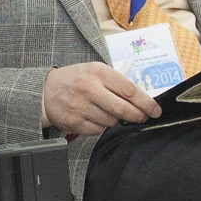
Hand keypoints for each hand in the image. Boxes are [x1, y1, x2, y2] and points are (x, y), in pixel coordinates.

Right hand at [41, 62, 160, 137]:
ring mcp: (80, 106)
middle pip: (123, 108)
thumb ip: (116, 82)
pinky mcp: (74, 121)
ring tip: (105, 110)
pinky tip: (93, 116)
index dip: (146, 102)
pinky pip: (98, 129)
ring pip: (111, 120)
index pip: (129, 90)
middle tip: (142, 117)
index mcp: (98, 72)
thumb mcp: (94, 71)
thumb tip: (142, 98)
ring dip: (114, 119)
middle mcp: (89, 88)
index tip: (155, 109)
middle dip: (137, 115)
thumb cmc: (75, 80)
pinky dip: (100, 125)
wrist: (45, 91)